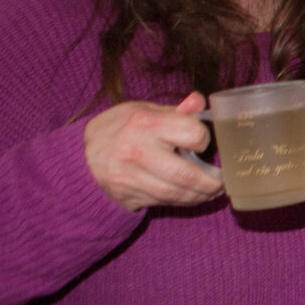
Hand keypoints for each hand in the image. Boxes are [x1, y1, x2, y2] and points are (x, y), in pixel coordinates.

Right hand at [84, 93, 226, 210]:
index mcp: (144, 123)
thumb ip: (175, 111)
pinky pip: (163, 202)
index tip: (202, 142)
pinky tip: (192, 196)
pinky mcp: (126, 195)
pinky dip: (182, 201)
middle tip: (222, 182)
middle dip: (211, 182)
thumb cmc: (120, 127)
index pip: (192, 134)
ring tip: (212, 191)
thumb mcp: (144, 110)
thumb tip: (200, 102)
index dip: (203, 139)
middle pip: (186, 174)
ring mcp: (129, 177)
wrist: (81, 154)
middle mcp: (136, 151)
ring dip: (200, 196)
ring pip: (176, 193)